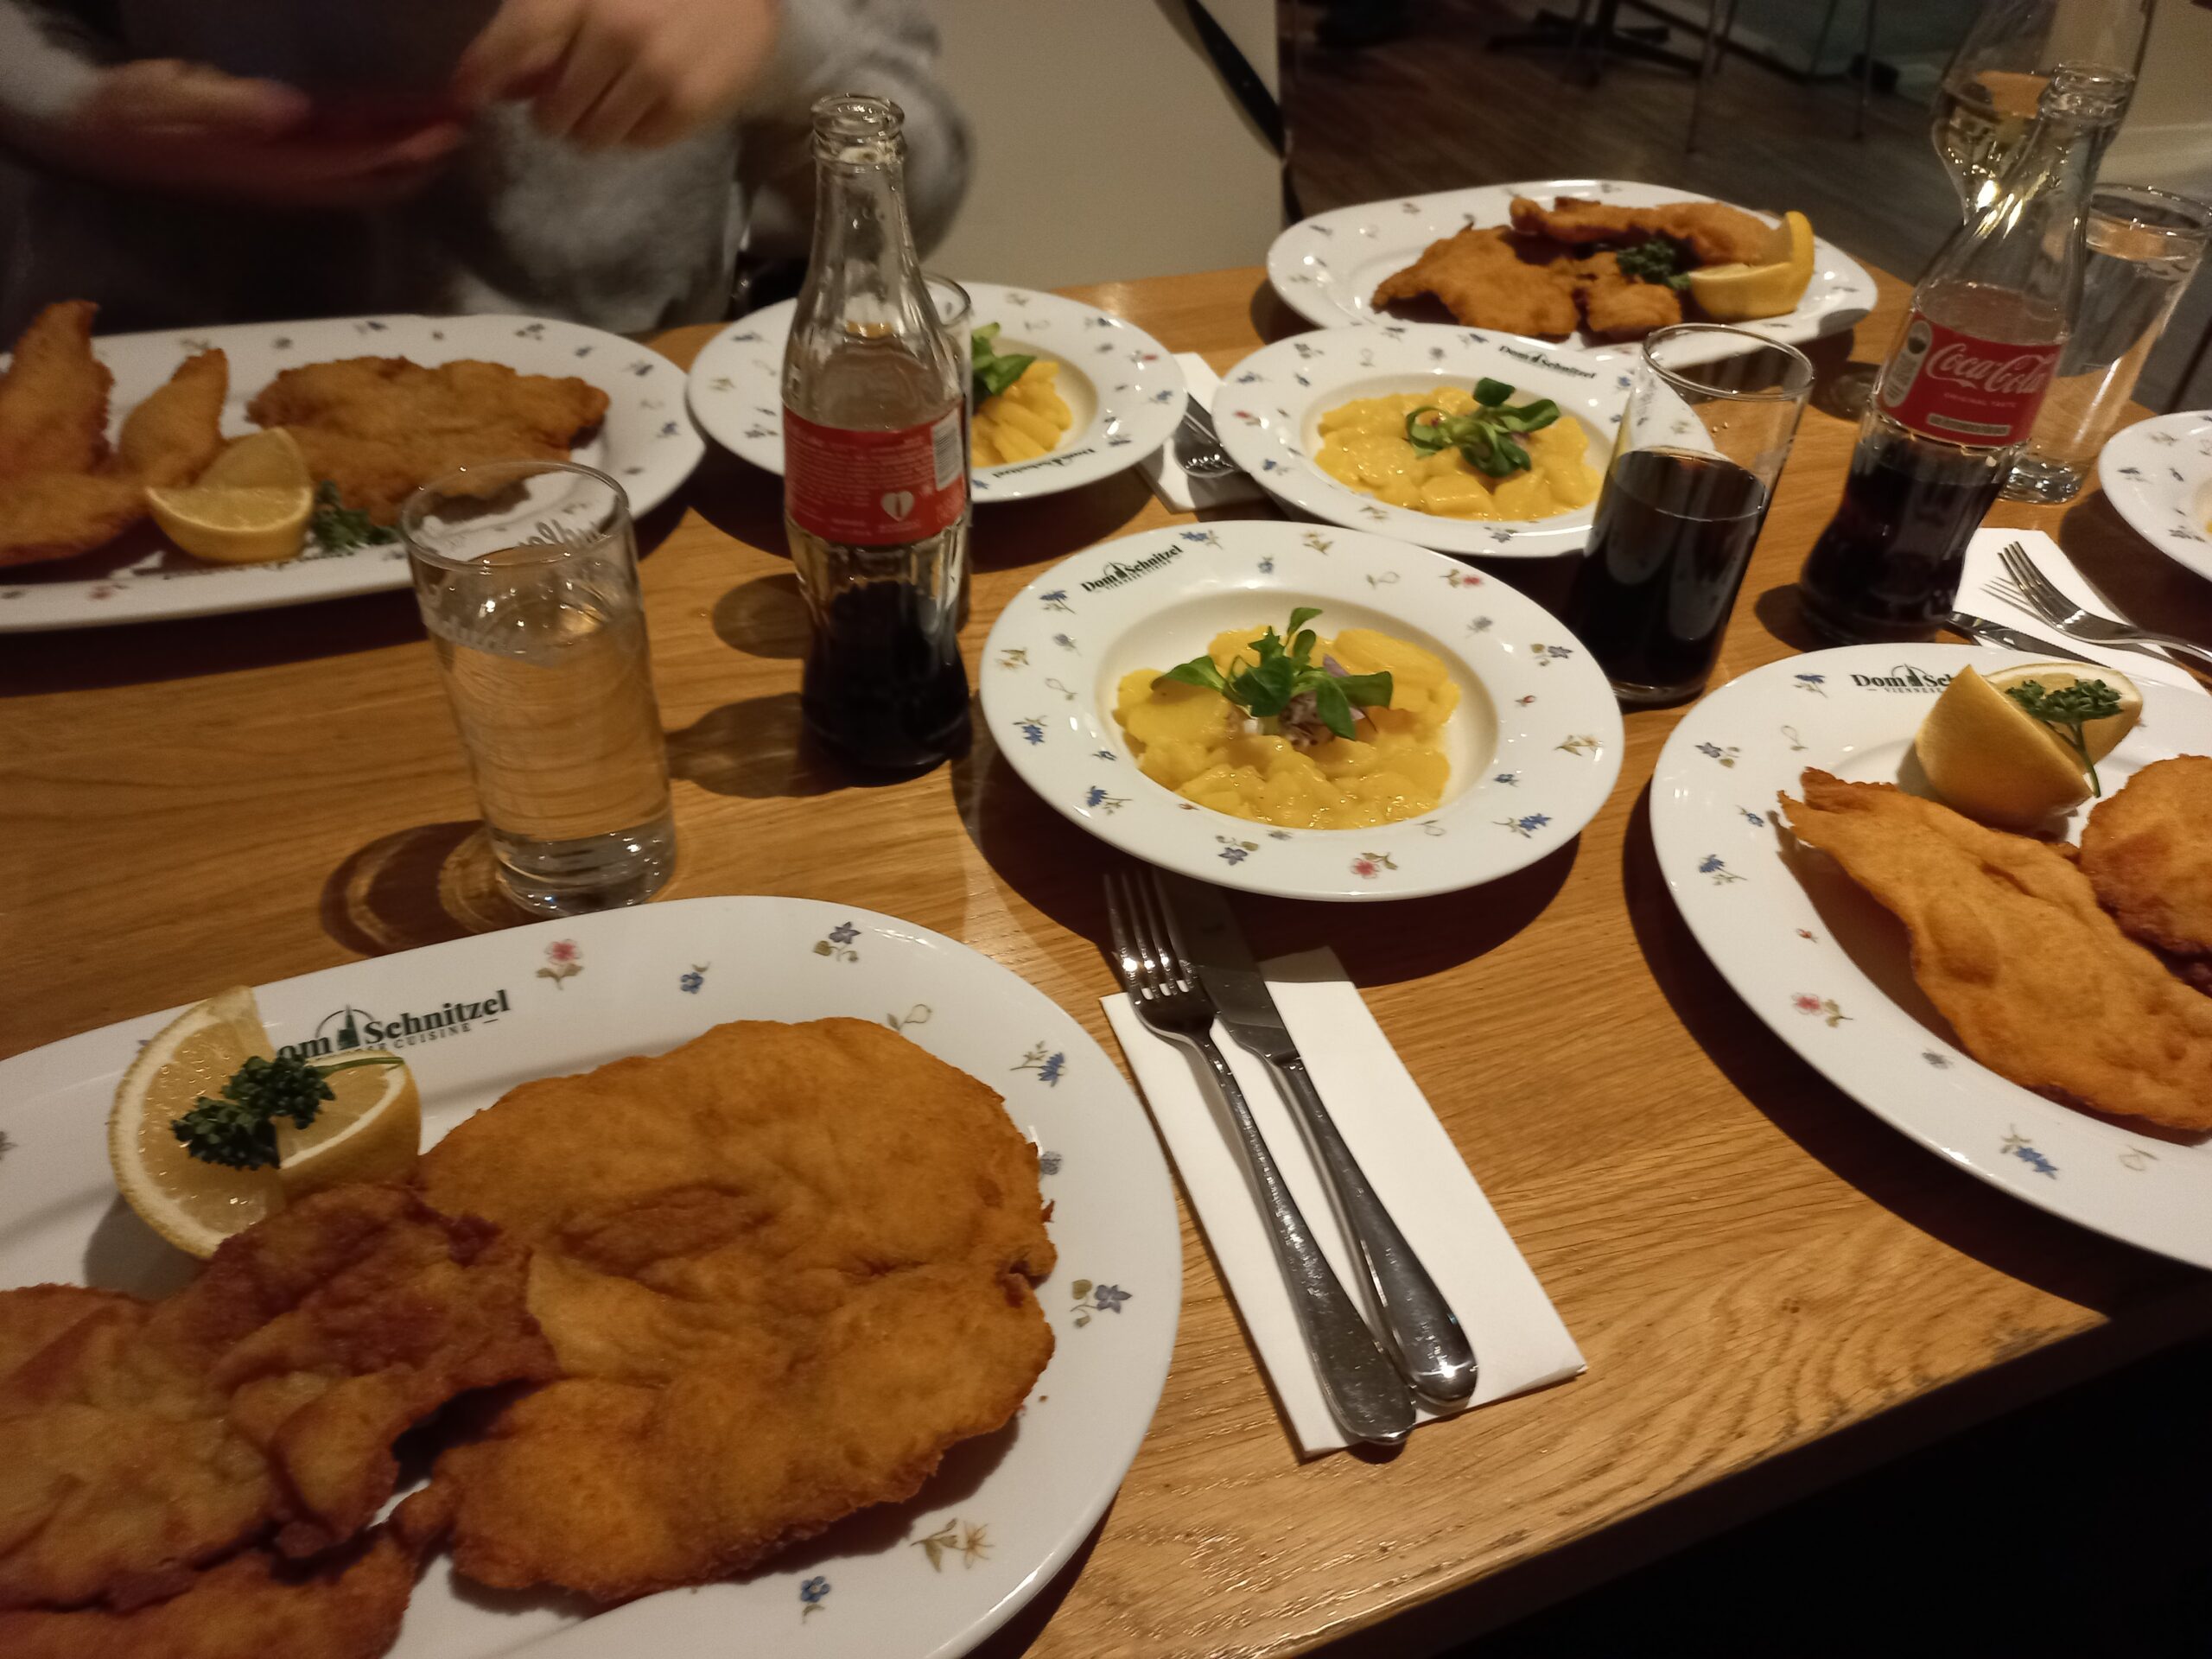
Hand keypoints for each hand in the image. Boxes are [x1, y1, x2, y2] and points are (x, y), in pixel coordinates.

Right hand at [51, 61, 466, 209]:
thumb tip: (290, 111)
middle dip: (419, 155)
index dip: (400, 144)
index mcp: (267, 162)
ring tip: (451, 136)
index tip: (444, 123)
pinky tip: (402, 148)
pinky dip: (379, 165)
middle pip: (368, 177)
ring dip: (408, 164)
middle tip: (466, 125)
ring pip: (361, 182)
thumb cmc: (134, 110)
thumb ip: (228, 106)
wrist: (100, 134)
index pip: (351, 157)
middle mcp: (285, 180)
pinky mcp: (277, 173)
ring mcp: (284, 182)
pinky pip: (341, 176)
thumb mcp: (170, 98)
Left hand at [456, 0, 779, 148]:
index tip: (461, 98)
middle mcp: (617, 27)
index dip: (481, 71)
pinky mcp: (689, 104)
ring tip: (614, 100)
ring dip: (592, 127)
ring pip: (591, 136)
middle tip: (572, 97)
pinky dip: (635, 131)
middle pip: (552, 108)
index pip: (518, 35)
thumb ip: (548, 20)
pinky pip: (636, 143)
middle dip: (553, 111)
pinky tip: (651, 101)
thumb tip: (500, 78)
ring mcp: (655, 71)